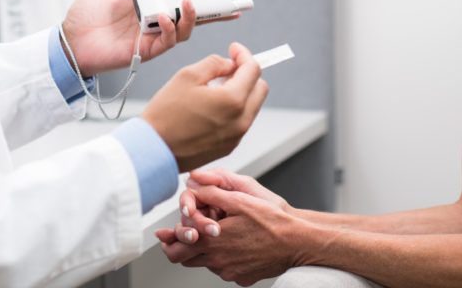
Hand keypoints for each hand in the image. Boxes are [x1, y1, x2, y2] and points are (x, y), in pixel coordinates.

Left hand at [61, 0, 195, 76]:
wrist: (68, 42)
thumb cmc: (81, 20)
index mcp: (141, 9)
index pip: (170, 2)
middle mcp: (149, 24)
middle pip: (182, 19)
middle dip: (195, 9)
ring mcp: (148, 38)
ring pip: (181, 32)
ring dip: (188, 19)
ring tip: (186, 2)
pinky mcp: (144, 51)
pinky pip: (165, 43)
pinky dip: (170, 30)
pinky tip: (163, 17)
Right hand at [142, 42, 268, 171]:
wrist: (153, 151)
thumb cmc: (165, 115)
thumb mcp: (187, 75)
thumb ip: (214, 63)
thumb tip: (228, 64)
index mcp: (233, 101)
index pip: (253, 70)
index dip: (244, 54)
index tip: (234, 49)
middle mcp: (240, 121)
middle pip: (260, 88)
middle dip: (247, 73)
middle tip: (228, 67)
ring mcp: (236, 136)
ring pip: (252, 106)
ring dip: (242, 91)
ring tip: (216, 86)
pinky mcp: (229, 147)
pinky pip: (241, 121)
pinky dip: (235, 108)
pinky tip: (213, 104)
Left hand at [156, 182, 301, 284]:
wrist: (298, 241)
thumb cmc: (272, 219)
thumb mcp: (240, 198)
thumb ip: (212, 192)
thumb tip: (193, 184)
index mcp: (213, 241)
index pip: (176, 249)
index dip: (168, 240)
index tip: (163, 234)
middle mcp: (218, 261)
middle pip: (186, 259)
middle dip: (182, 245)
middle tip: (182, 234)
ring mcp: (230, 272)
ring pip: (206, 262)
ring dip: (205, 249)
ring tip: (216, 232)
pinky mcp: (242, 277)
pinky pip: (224, 268)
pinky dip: (223, 256)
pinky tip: (235, 242)